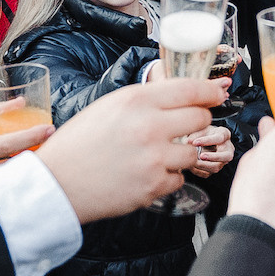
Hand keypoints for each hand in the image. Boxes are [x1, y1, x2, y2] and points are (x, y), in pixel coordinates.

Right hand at [0, 105, 47, 205]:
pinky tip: (23, 186)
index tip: (49, 129)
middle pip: (12, 168)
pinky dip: (11, 191)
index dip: (30, 136)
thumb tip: (18, 103)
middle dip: (35, 159)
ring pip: (7, 186)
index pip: (4, 143)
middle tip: (53, 150)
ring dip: (26, 176)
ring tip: (42, 167)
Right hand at [37, 78, 220, 221]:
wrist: (57, 183)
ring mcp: (155, 158)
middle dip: (199, 121)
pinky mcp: (154, 186)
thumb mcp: (110, 106)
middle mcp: (150, 126)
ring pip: (194, 152)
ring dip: (182, 153)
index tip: (217, 93)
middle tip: (186, 126)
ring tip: (156, 155)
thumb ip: (146, 100)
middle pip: (201, 118)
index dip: (210, 91)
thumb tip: (182, 94)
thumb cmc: (79, 143)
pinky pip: (179, 178)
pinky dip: (167, 177)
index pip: (190, 89)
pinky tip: (145, 173)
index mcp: (137, 100)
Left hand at [184, 122, 233, 177]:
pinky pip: (209, 173)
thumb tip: (189, 141)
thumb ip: (196, 134)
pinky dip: (199, 171)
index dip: (207, 141)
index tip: (195, 142)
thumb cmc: (205, 133)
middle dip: (213, 157)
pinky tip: (192, 166)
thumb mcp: (202, 129)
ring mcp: (223, 159)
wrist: (207, 140)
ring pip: (217, 167)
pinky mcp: (216, 167)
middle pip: (226, 156)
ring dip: (204, 166)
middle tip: (201, 156)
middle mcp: (227, 148)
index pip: (219, 138)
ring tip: (193, 162)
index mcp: (224, 135)